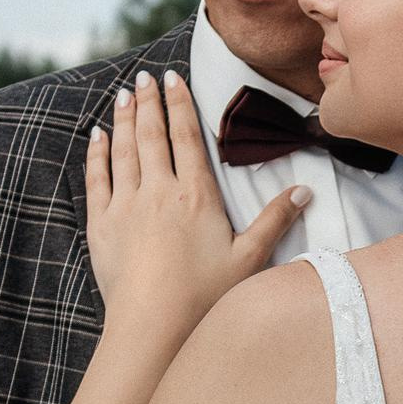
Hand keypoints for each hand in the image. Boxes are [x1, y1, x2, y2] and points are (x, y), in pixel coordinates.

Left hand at [87, 69, 306, 342]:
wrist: (154, 326)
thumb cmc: (205, 296)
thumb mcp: (249, 259)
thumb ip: (275, 220)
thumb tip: (305, 191)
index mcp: (196, 195)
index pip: (186, 137)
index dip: (179, 104)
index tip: (171, 79)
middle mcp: (158, 192)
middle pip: (151, 135)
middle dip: (148, 102)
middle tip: (144, 77)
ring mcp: (126, 206)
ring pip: (123, 150)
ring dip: (122, 119)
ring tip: (122, 95)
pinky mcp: (102, 225)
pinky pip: (97, 178)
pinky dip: (97, 154)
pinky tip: (97, 137)